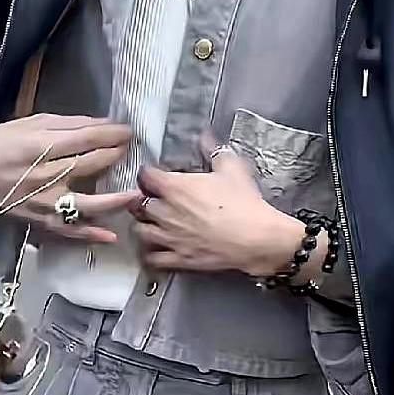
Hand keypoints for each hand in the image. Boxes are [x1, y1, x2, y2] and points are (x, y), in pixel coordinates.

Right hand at [0, 114, 139, 244]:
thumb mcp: (28, 123)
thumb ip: (66, 124)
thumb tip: (101, 124)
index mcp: (40, 146)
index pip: (87, 139)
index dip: (112, 134)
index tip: (128, 131)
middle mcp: (45, 175)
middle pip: (90, 166)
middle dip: (115, 155)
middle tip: (130, 150)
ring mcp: (43, 201)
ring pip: (86, 203)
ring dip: (113, 200)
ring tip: (134, 194)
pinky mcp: (38, 219)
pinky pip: (68, 229)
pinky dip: (89, 234)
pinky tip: (110, 235)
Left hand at [131, 144, 324, 278]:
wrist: (255, 237)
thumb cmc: (243, 202)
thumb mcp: (231, 168)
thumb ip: (213, 150)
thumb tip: (205, 136)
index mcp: (175, 188)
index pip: (146, 175)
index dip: (148, 173)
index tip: (153, 174)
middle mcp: (165, 212)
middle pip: (138, 204)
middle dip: (142, 199)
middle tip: (150, 197)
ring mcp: (170, 237)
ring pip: (140, 230)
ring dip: (144, 224)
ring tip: (151, 222)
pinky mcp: (179, 258)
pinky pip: (153, 258)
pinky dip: (152, 253)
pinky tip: (158, 248)